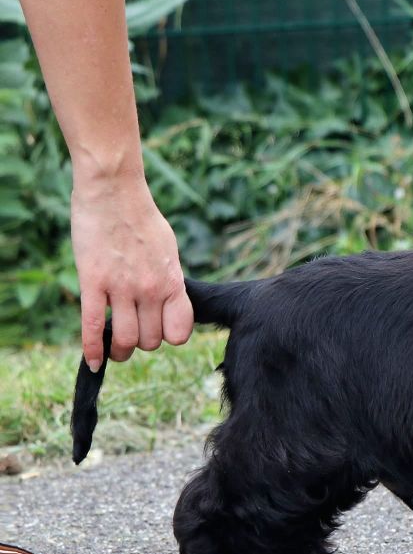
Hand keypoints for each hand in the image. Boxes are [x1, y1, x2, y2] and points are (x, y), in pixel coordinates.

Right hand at [70, 168, 192, 369]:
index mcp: (173, 282)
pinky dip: (93, 349)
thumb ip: (169, 279)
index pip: (179, 333)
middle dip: (142, 342)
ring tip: (116, 349)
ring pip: (125, 339)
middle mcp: (151, 289)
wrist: (115, 191)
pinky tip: (93, 361)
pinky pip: (93, 326)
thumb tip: (168, 302)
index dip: (169, 337)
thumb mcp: (169, 251)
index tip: (160, 330)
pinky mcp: (93, 282)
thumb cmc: (143, 218)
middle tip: (134, 333)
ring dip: (120, 350)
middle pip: (150, 340)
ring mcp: (121, 287)